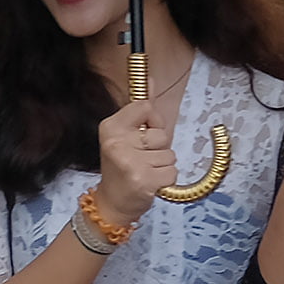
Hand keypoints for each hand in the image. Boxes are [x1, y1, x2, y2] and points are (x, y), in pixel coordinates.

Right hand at [93, 90, 179, 223]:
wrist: (111, 204)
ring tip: (144, 171)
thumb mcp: (124, 135)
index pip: (146, 106)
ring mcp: (131, 163)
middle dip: (158, 148)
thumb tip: (151, 80)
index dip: (153, 121)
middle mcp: (118, 143)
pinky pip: (172, 172)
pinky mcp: (144, 181)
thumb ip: (140, 109)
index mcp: (111, 127)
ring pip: (169, 154)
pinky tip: (150, 183)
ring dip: (162, 165)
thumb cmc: (120, 167)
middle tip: (141, 159)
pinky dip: (166, 179)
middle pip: (162, 133)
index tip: (144, 134)